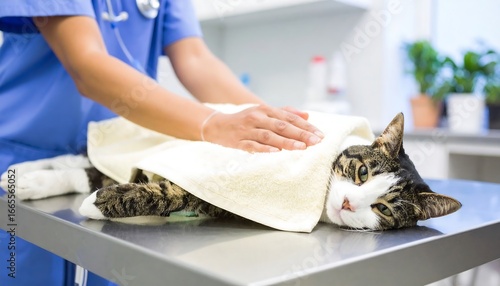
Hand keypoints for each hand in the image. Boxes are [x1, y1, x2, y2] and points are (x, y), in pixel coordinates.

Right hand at [202, 105, 323, 151]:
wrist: (217, 125)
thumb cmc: (245, 120)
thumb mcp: (264, 112)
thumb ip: (285, 113)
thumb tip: (306, 116)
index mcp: (266, 110)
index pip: (290, 118)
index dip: (306, 126)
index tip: (320, 134)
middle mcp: (258, 118)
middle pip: (282, 126)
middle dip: (301, 134)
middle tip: (316, 142)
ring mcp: (248, 130)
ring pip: (270, 136)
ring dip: (286, 142)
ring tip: (301, 148)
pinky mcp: (239, 141)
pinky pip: (253, 146)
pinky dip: (264, 148)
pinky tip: (276, 152)